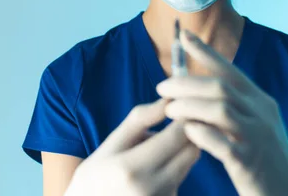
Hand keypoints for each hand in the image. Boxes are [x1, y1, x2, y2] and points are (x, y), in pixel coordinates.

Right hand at [65, 98, 200, 195]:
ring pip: (189, 164)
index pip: (176, 137)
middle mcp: (149, 188)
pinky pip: (181, 178)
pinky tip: (154, 169)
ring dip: (181, 150)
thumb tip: (167, 101)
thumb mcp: (111, 143)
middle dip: (187, 133)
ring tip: (156, 148)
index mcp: (131, 167)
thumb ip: (139, 120)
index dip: (185, 118)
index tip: (181, 106)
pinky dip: (174, 168)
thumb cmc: (97, 174)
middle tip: (173, 122)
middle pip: (191, 151)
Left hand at [155, 30, 287, 195]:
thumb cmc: (262, 157)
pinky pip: (221, 142)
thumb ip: (233, 105)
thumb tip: (197, 87)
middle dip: (186, 83)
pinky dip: (200, 133)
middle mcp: (261, 114)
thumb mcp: (254, 124)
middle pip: (219, 87)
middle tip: (161, 87)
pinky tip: (186, 132)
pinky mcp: (249, 161)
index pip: (230, 70)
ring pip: (219, 110)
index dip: (206, 52)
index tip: (184, 36)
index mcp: (261, 101)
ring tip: (169, 110)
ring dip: (189, 106)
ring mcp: (257, 137)